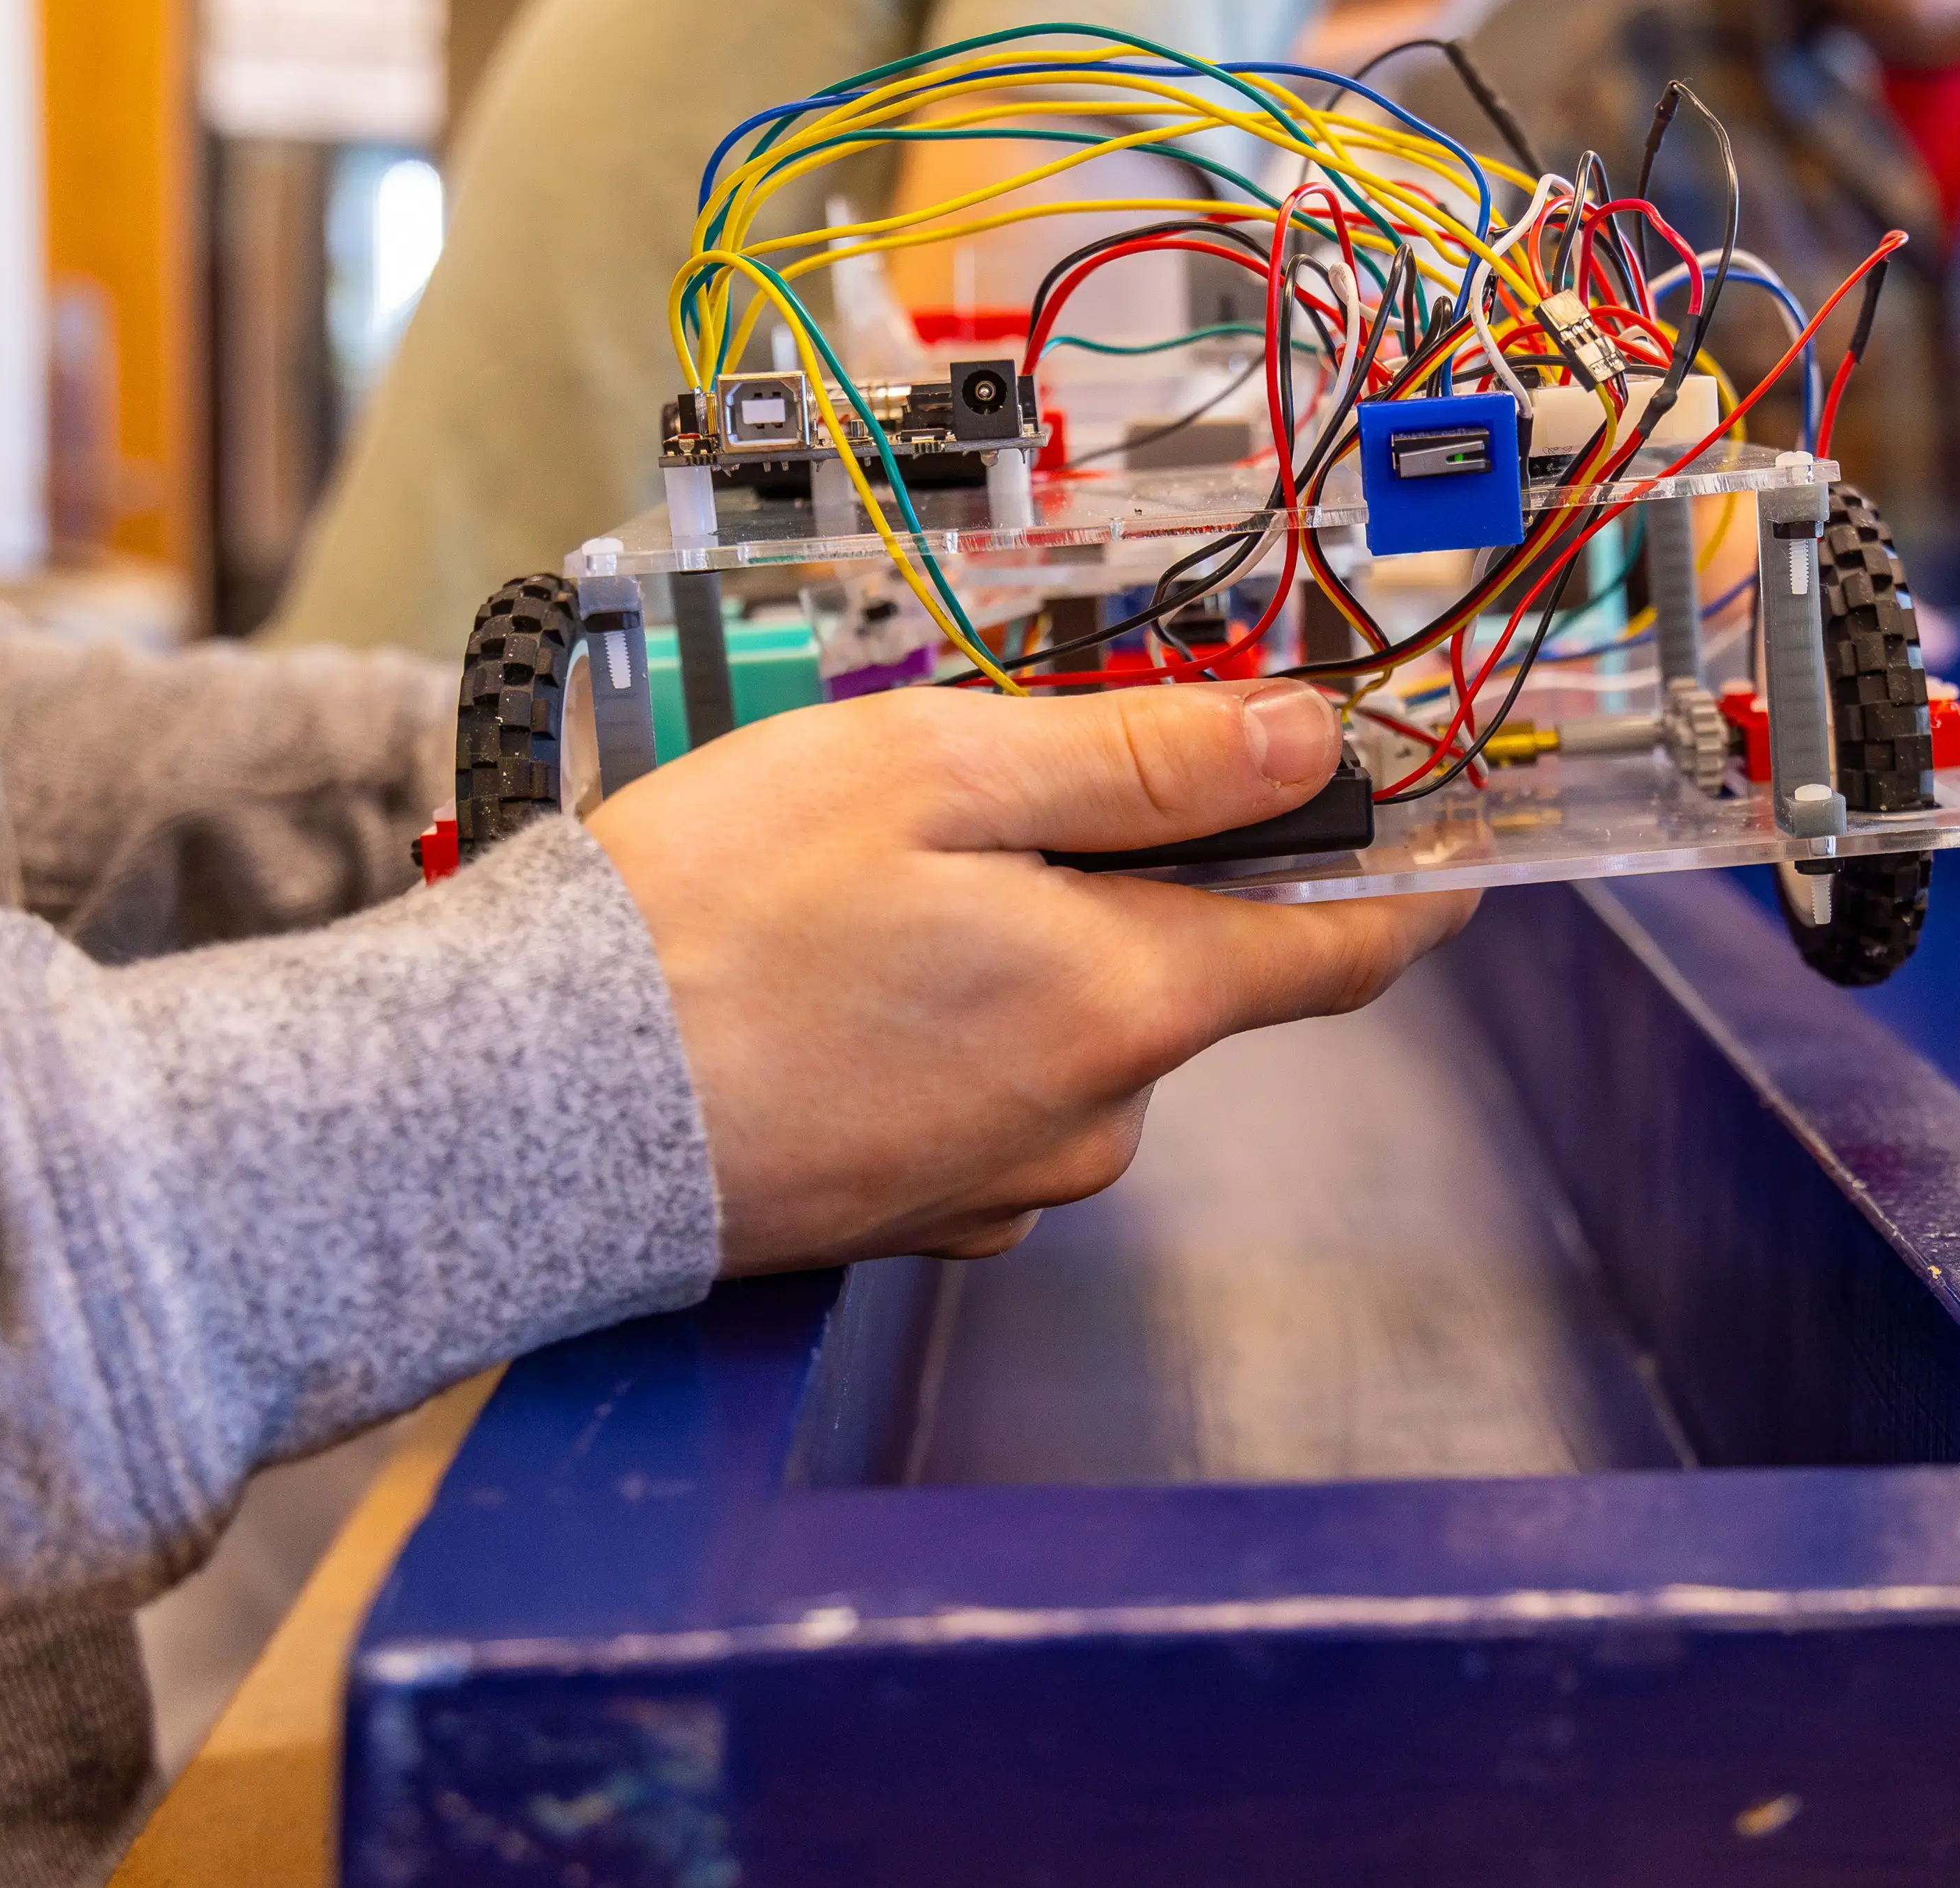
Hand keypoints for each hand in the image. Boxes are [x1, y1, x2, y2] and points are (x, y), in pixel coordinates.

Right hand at [589, 680, 1473, 1271]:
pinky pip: (979, 1093)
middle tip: (998, 789)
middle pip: (1186, 970)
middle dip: (1131, 873)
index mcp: (1132, 1007)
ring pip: (1073, 1029)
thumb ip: (1138, 760)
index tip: (1440, 829)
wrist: (519, 1108)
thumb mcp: (938, 769)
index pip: (1347, 952)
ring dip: (1017, 944)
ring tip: (869, 882)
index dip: (1405, 877)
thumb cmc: (712, 920)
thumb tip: (1303, 744)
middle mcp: (1093, 1122)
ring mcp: (999, 1185)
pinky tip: (829, 976)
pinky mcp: (909, 1215)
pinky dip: (940, 1021)